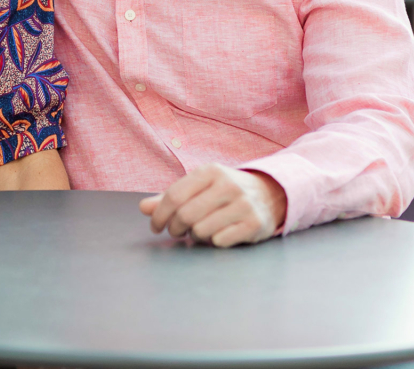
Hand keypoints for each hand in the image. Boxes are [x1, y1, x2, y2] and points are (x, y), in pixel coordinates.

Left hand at [139, 164, 285, 246]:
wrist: (270, 194)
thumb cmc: (224, 192)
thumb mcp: (199, 187)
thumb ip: (170, 197)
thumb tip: (143, 208)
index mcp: (210, 171)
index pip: (174, 196)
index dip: (159, 215)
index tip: (155, 227)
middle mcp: (228, 185)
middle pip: (185, 215)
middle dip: (174, 228)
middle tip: (176, 232)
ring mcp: (244, 204)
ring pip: (201, 230)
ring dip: (195, 236)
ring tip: (199, 231)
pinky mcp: (255, 224)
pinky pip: (220, 241)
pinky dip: (213, 242)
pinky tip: (217, 235)